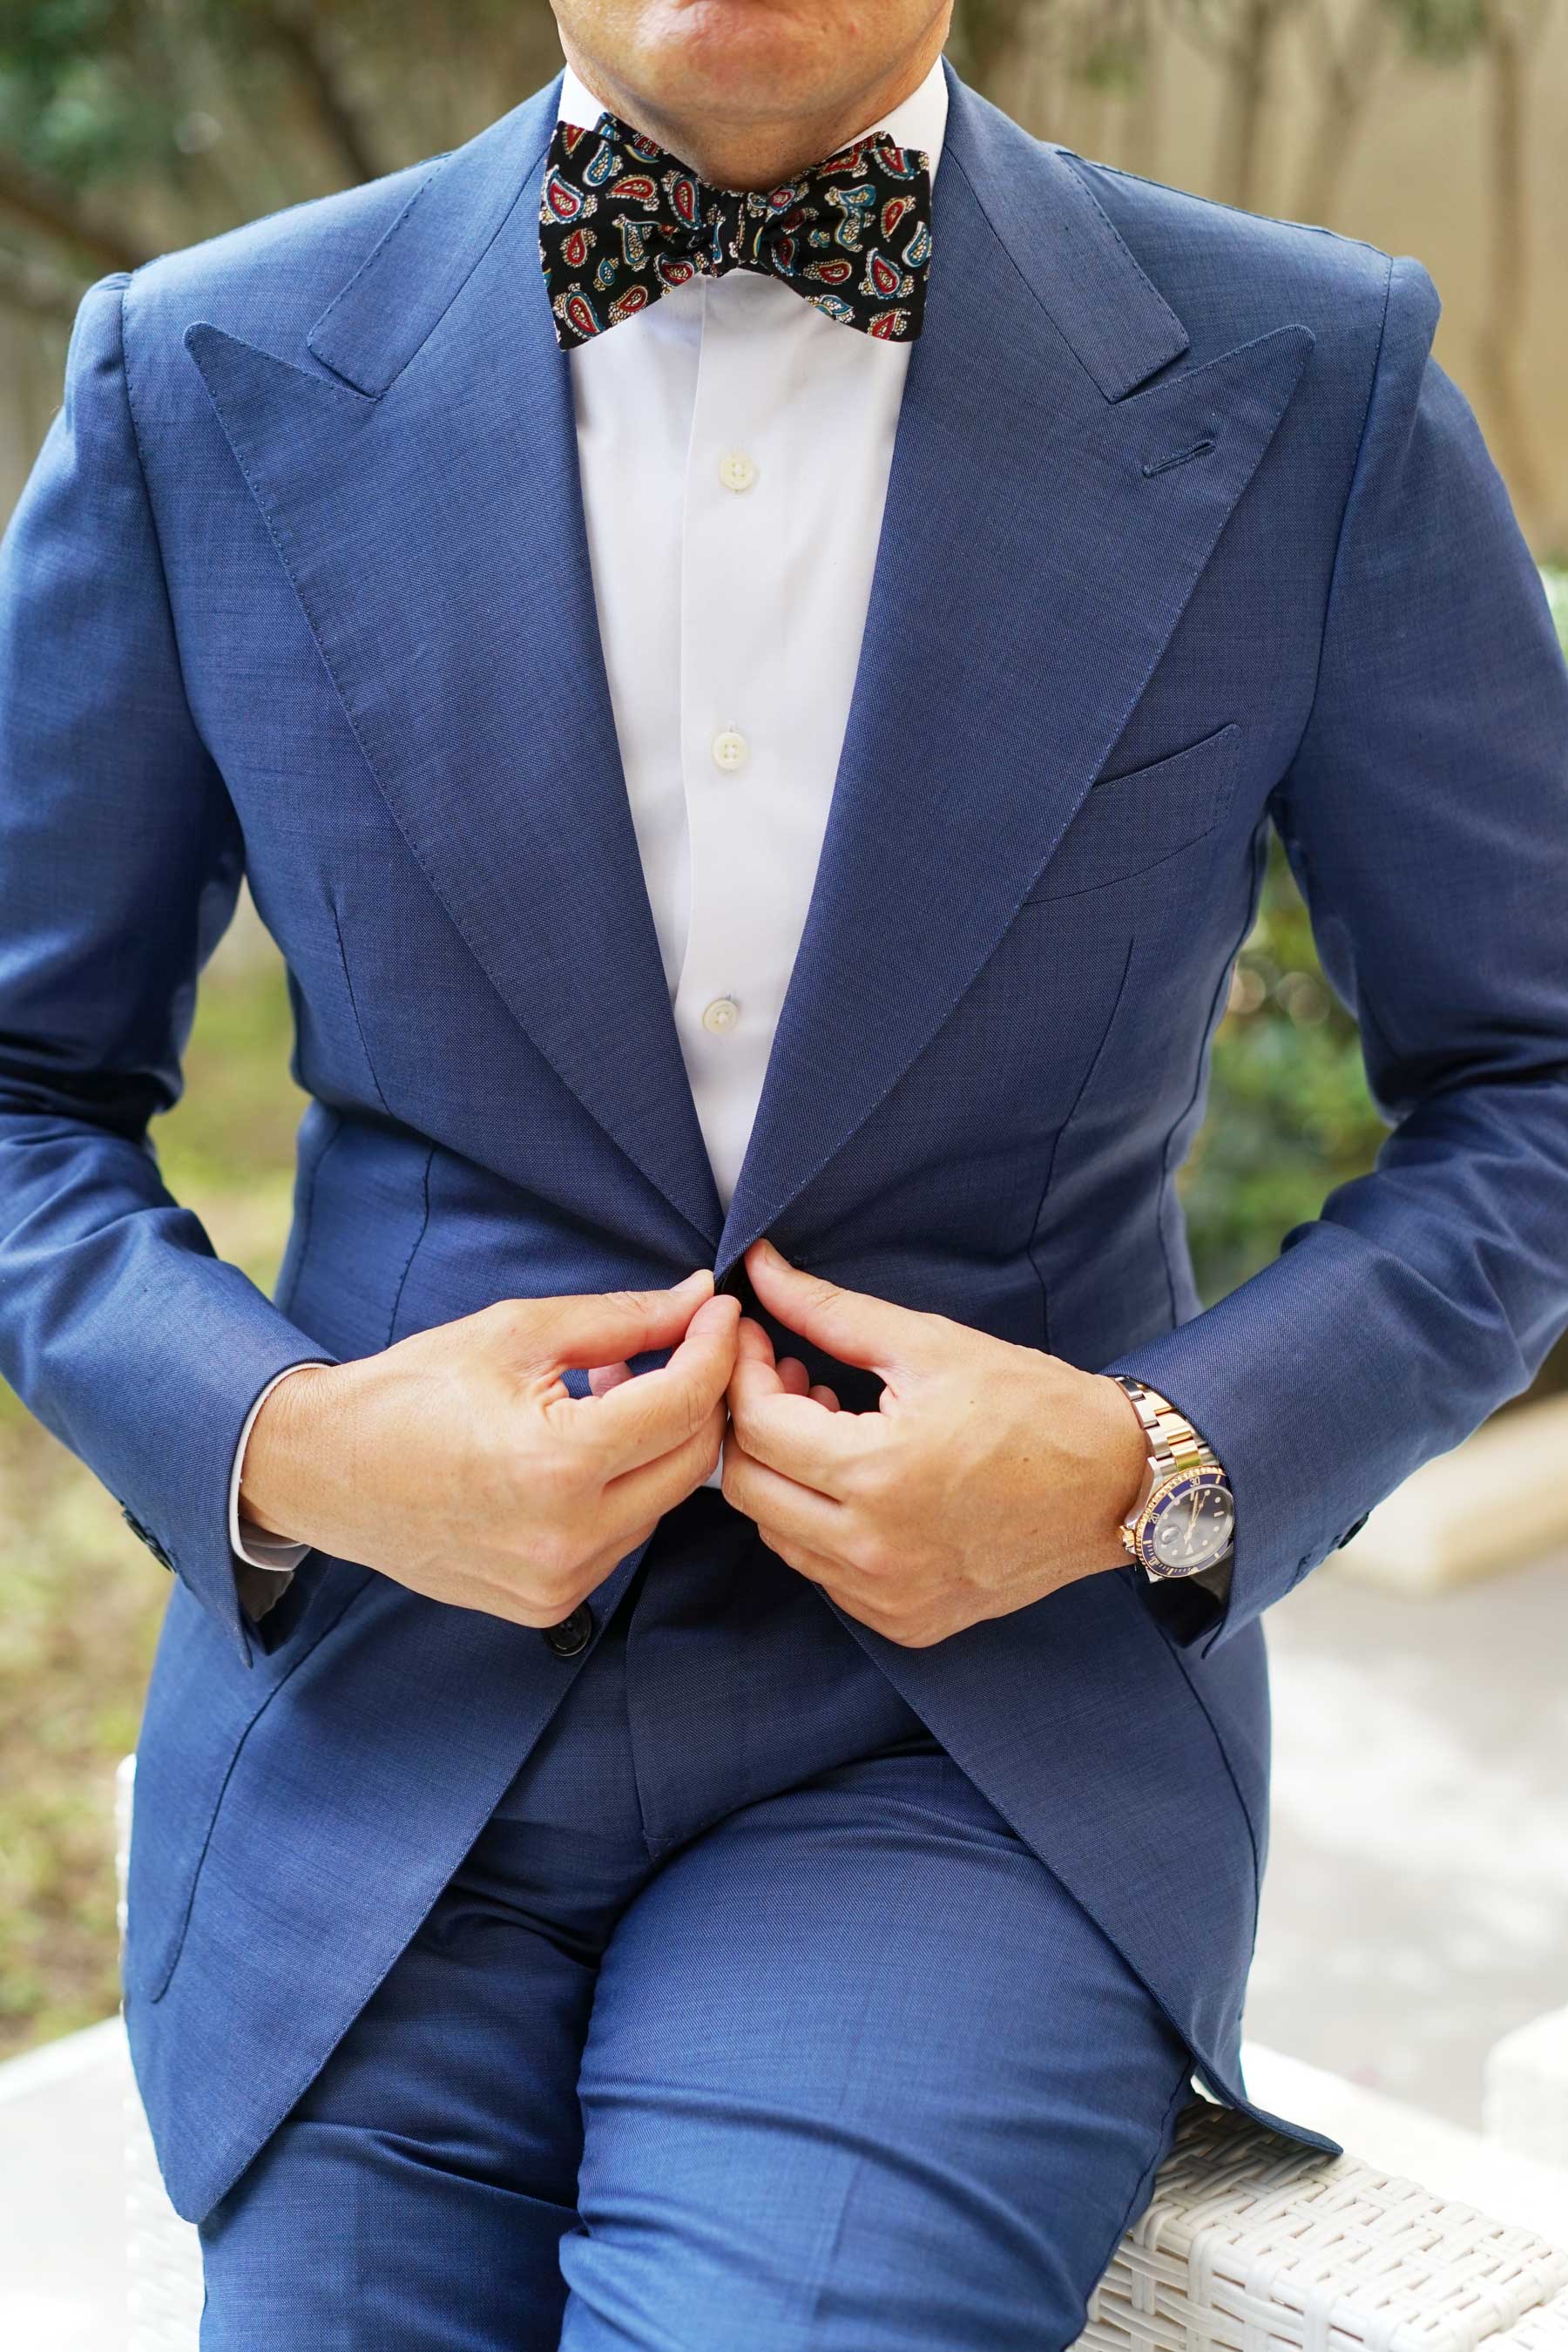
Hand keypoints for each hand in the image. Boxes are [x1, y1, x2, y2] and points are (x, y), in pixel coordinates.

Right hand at [239, 1271, 738, 1626]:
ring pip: (663, 1502)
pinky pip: (623, 1537)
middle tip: (674, 1345)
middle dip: (698, 1395)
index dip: (714, 1346)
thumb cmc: (411, 1391)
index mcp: (559, 1464)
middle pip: (693, 1460)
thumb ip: (621, 1318)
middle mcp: (568, 1538)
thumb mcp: (516, 1332)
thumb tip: (697, 1299)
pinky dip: (623, 1487)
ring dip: (657, 1443)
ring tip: (607, 1392)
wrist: (326, 1471)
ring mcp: (559, 1581)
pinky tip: (583, 1448)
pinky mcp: (549, 1605)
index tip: (719, 1310)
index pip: (684, 1401)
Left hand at [720, 1239, 1147, 1646]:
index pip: (759, 1427)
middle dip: (753, 1425)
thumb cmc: (1032, 1403)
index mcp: (878, 1475)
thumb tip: (759, 1268)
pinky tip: (859, 1480)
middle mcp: (875, 1551)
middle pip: (750, 1489)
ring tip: (832, 1425)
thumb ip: (829, 1311)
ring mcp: (890, 1597)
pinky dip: (821, 1524)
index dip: (745, 1372)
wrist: (1116, 1483)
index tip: (759, 1339)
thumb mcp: (928, 1345)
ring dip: (785, 1475)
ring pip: (779, 1535)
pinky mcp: (907, 1622)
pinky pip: (824, 1573)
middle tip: (790, 1378)